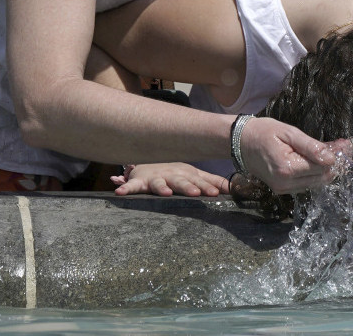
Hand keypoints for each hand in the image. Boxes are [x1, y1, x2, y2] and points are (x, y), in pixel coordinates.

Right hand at [111, 162, 230, 196]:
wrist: (150, 159)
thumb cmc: (176, 171)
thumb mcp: (194, 174)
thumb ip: (213, 181)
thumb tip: (233, 188)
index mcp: (187, 174)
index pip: (200, 182)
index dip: (208, 187)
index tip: (218, 193)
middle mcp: (172, 175)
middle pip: (182, 182)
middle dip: (189, 187)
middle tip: (196, 193)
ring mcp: (156, 177)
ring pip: (159, 183)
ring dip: (162, 188)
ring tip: (165, 193)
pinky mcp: (140, 181)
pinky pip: (131, 185)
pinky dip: (125, 187)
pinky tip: (119, 192)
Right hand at [238, 116, 336, 194]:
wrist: (240, 142)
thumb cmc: (264, 132)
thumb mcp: (288, 133)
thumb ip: (310, 146)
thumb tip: (331, 158)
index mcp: (287, 168)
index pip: (322, 167)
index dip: (336, 156)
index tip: (346, 145)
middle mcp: (286, 183)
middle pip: (321, 178)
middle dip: (334, 163)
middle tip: (343, 146)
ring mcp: (283, 188)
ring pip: (315, 183)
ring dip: (325, 168)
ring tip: (333, 150)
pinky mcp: (281, 189)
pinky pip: (305, 183)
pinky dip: (314, 172)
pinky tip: (317, 159)